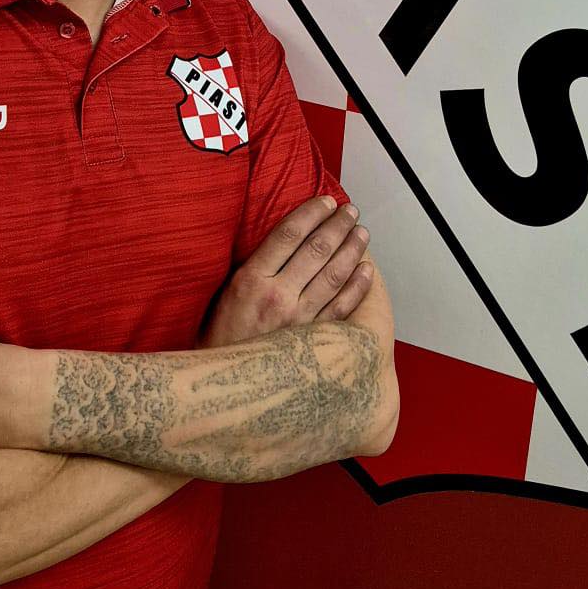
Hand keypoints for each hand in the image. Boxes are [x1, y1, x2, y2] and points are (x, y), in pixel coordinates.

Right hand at [200, 194, 375, 348]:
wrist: (222, 387)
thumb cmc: (221, 337)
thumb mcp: (224, 292)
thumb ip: (252, 267)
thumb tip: (283, 239)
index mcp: (251, 279)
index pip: (289, 233)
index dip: (312, 213)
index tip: (327, 201)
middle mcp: (277, 296)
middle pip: (317, 249)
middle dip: (338, 225)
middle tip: (351, 212)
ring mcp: (298, 320)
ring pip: (334, 275)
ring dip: (353, 250)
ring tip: (362, 233)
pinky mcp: (312, 341)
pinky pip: (342, 308)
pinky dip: (358, 287)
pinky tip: (366, 271)